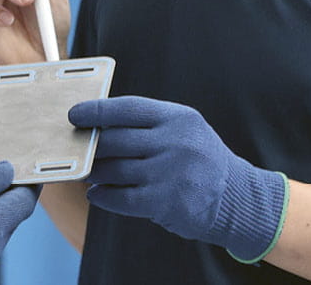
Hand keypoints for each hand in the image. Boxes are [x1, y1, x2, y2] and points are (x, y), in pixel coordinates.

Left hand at [69, 96, 288, 263]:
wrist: (236, 198)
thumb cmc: (200, 160)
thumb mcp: (184, 130)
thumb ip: (147, 126)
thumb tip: (97, 126)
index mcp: (178, 118)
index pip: (128, 108)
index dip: (96, 110)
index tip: (74, 114)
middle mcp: (175, 142)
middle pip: (115, 140)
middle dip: (91, 146)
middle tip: (78, 149)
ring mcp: (170, 173)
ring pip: (113, 170)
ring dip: (95, 173)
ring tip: (90, 174)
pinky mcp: (165, 202)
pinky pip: (121, 198)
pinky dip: (103, 196)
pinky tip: (97, 194)